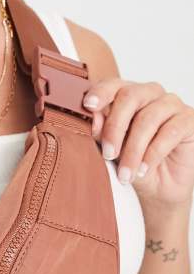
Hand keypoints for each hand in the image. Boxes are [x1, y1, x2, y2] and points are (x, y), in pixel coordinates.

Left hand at [83, 80, 193, 211]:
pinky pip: (169, 132)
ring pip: (148, 118)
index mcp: (127, 97)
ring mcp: (171, 105)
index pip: (114, 85)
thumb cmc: (134, 165)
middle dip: (114, 127)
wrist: (160, 188)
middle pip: (130, 96)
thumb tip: (93, 118)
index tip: (88, 105)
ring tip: (125, 174)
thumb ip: (101, 134)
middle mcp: (150, 95)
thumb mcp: (113, 152)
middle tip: (107, 155)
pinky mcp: (188, 120)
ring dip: (133, 150)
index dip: (101, 92)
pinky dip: (152, 154)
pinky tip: (143, 169)